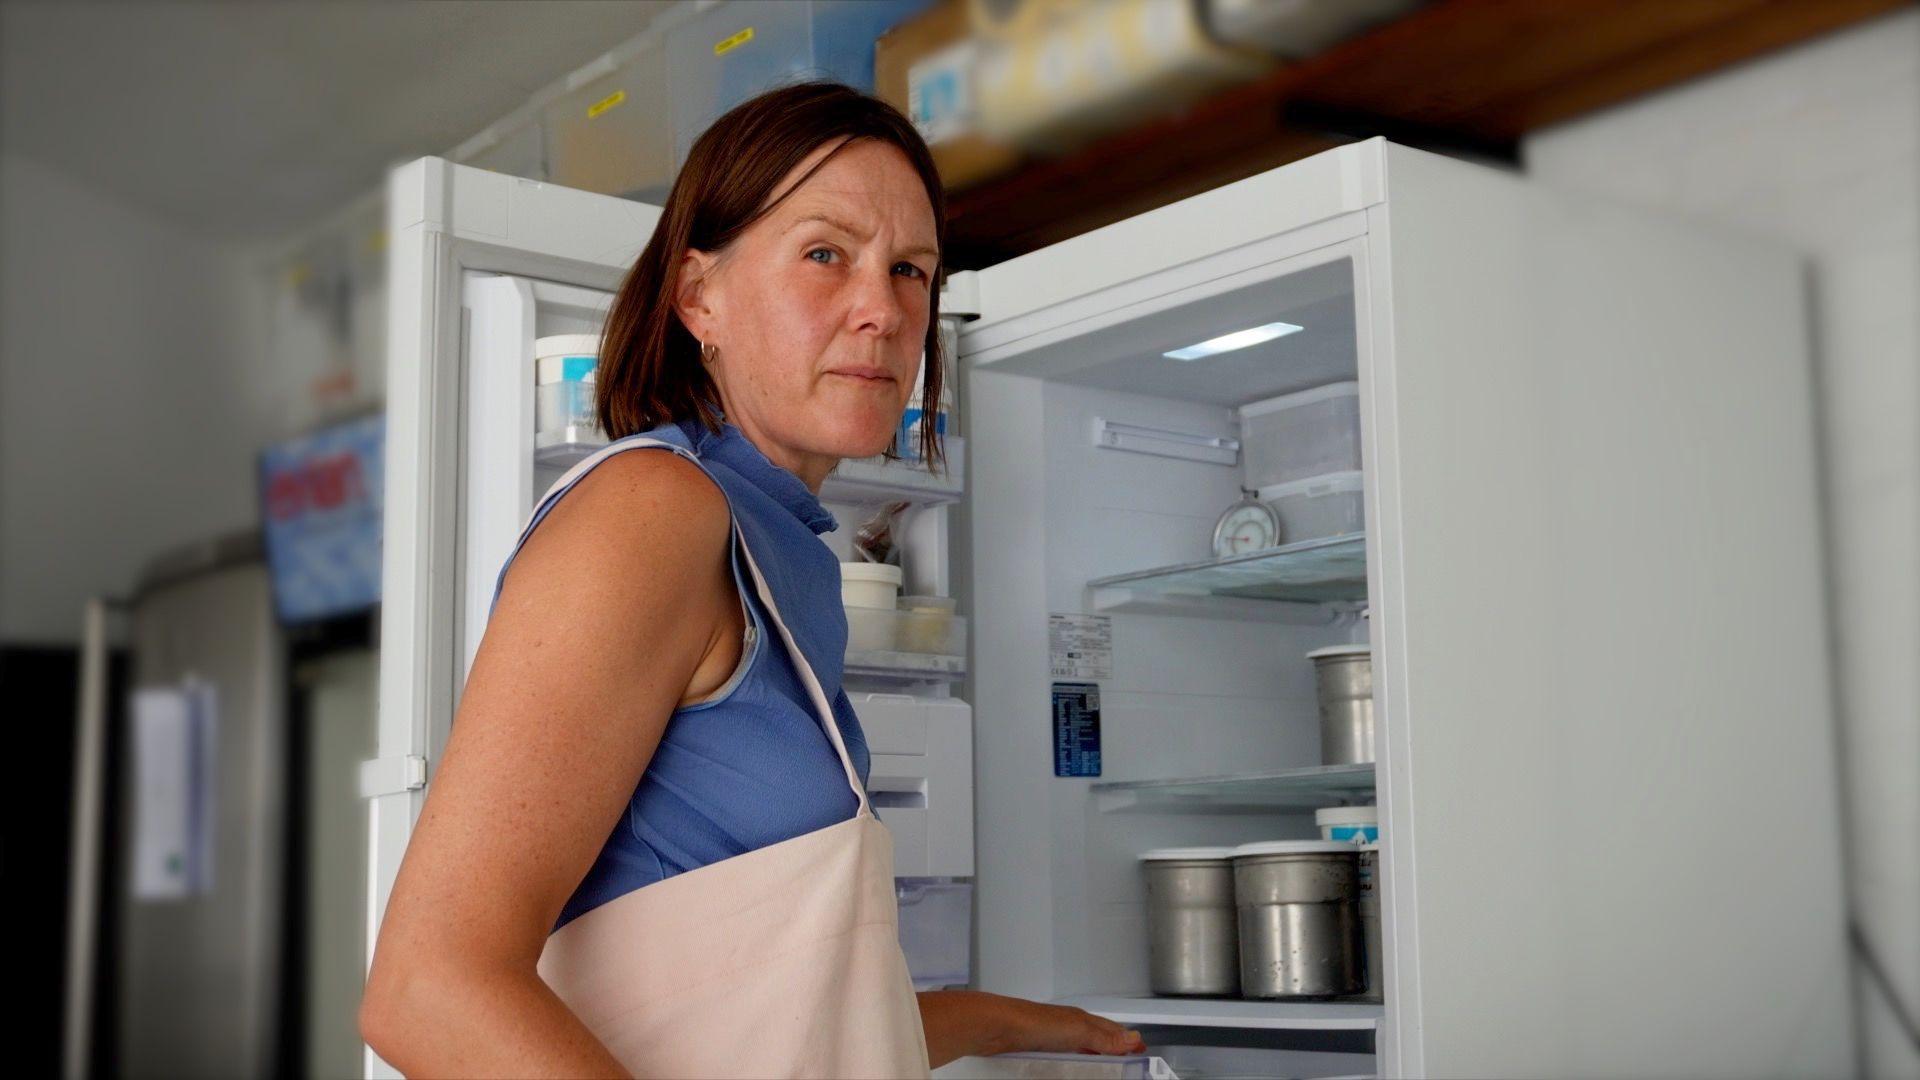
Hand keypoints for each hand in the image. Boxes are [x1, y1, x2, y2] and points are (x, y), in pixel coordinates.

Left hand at [1010, 1000, 1146, 1055]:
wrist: (996, 1027)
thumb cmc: (1033, 1022)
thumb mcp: (1077, 1031)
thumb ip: (1105, 1037)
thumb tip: (1133, 1038)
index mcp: (1081, 1019)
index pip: (1111, 1029)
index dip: (1127, 1039)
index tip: (1140, 1049)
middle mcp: (1067, 1025)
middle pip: (1096, 1036)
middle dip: (1113, 1046)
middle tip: (1126, 1057)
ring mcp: (1051, 1036)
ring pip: (1078, 1046)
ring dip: (1093, 1054)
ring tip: (1102, 1064)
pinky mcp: (1036, 1048)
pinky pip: (1060, 1055)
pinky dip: (1071, 1061)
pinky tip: (1068, 1067)